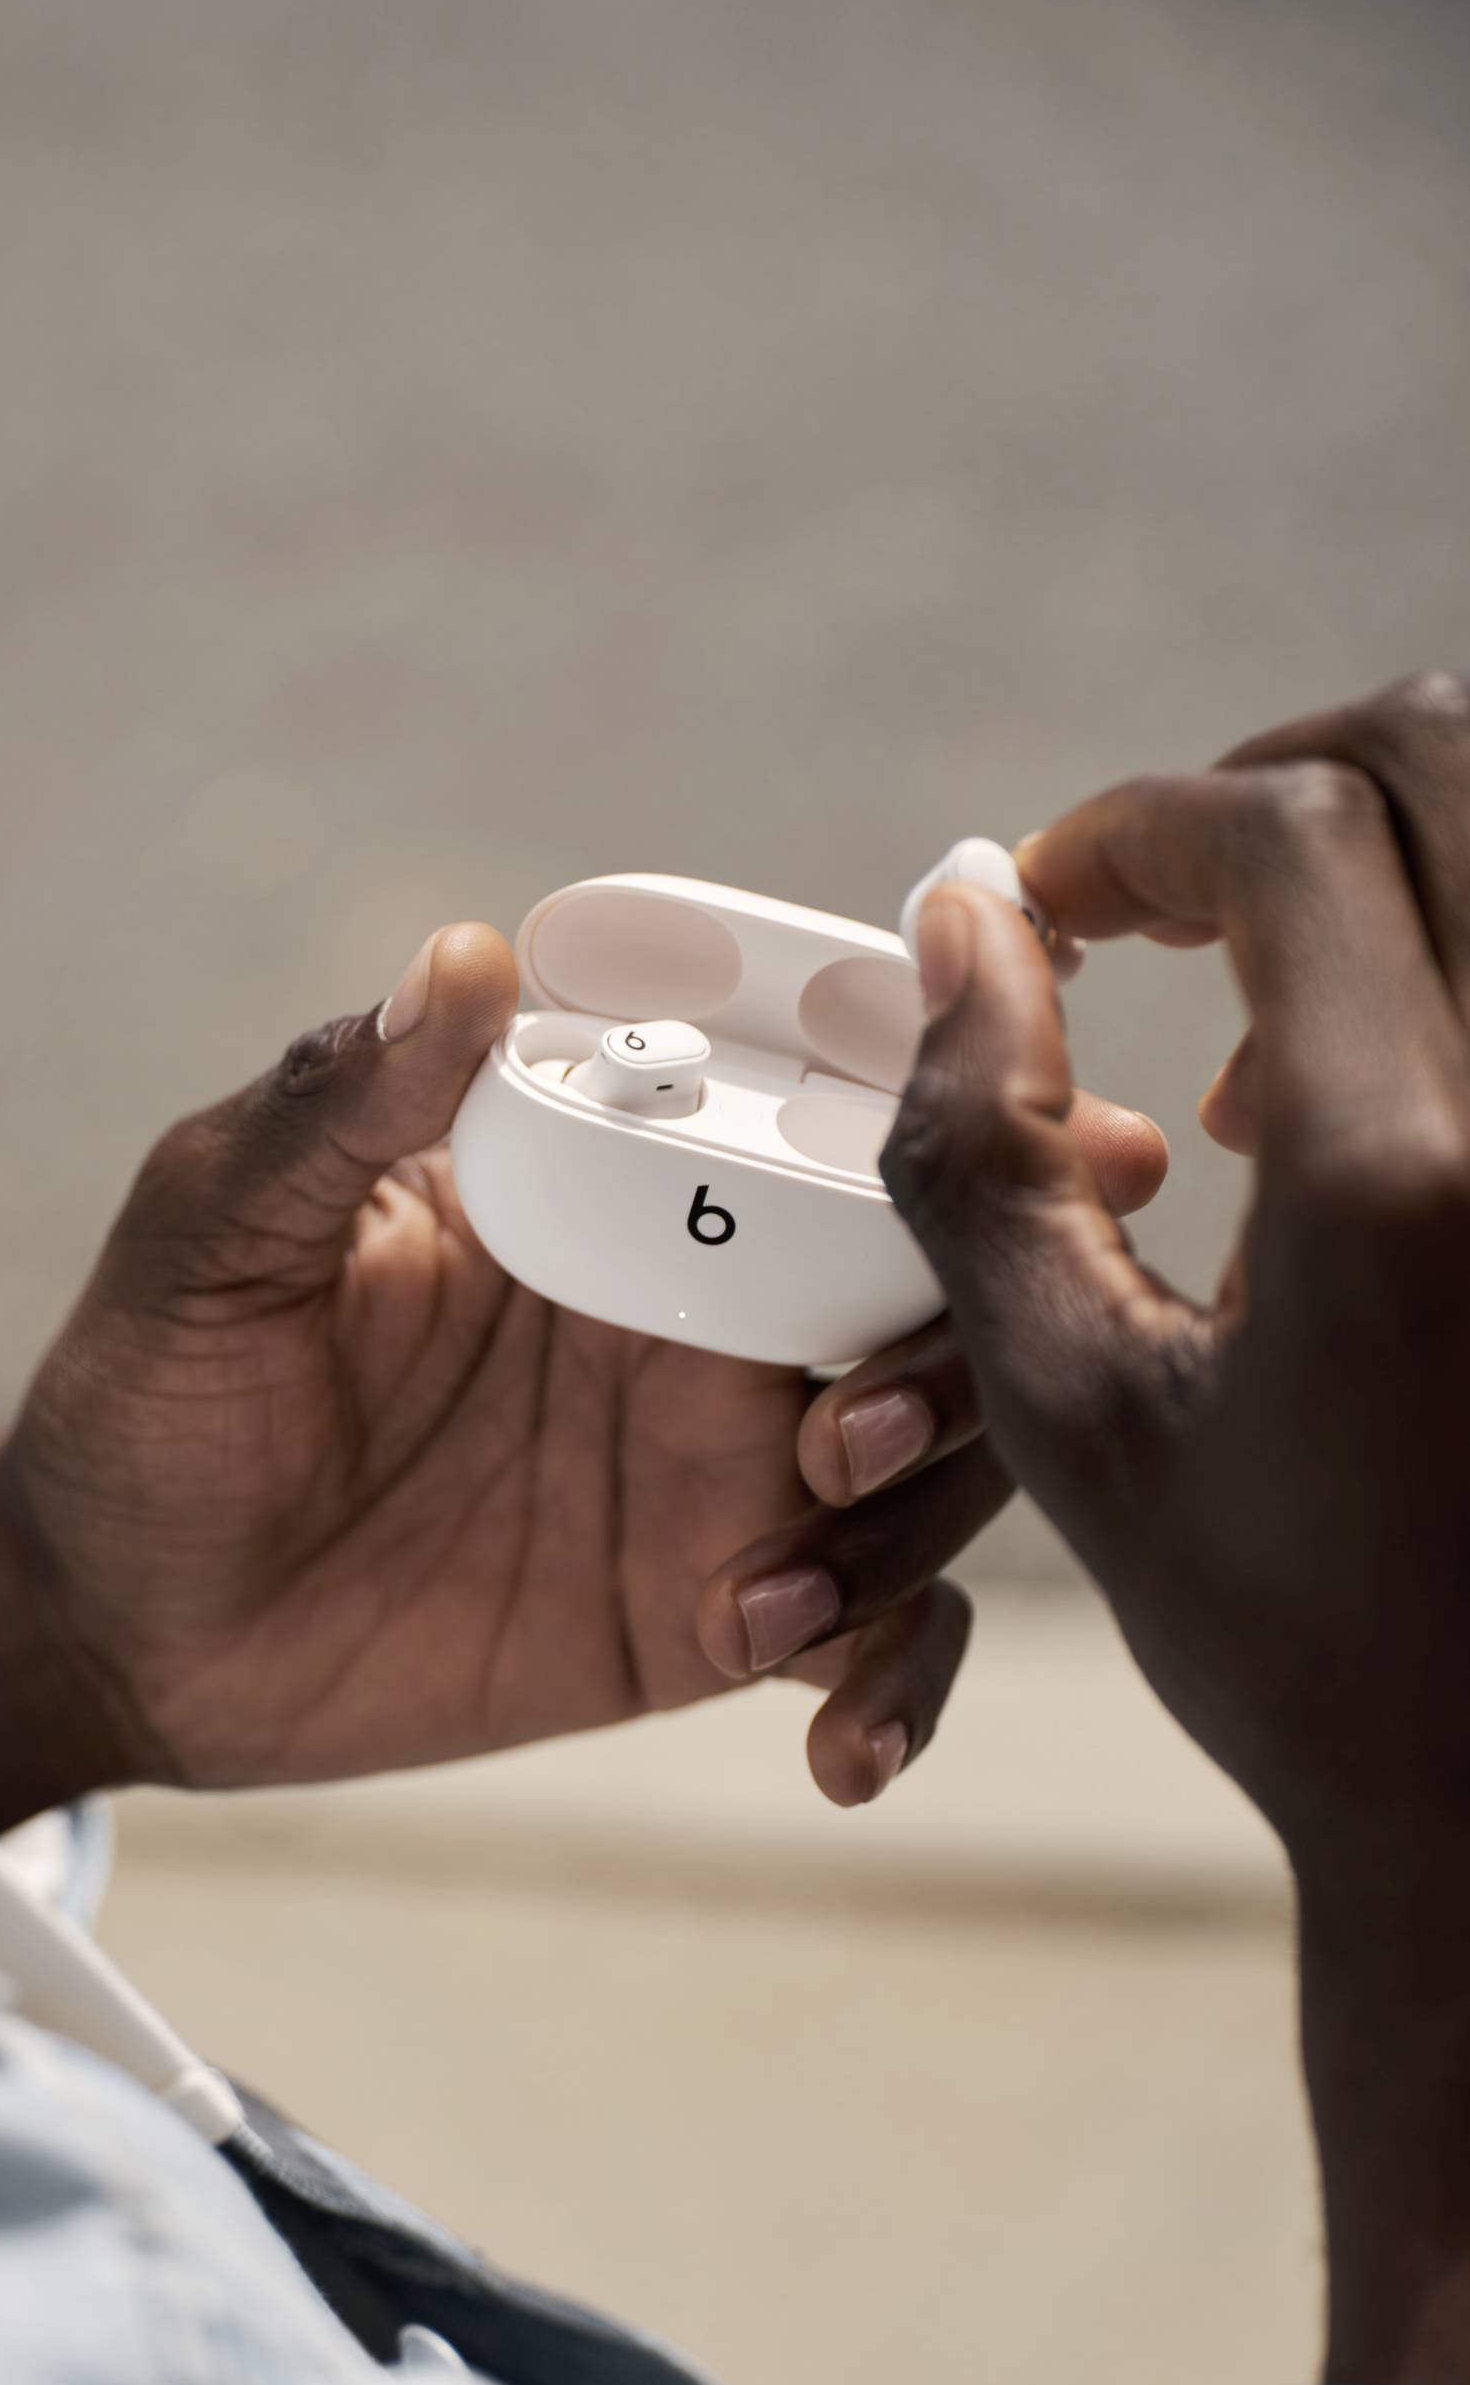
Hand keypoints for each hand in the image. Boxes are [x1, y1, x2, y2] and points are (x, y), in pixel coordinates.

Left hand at [0, 925, 1161, 1837]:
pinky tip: (837, 1749)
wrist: (117, 1623)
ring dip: (918, 1510)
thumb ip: (336, 1107)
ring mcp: (717, 1464)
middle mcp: (695, 1305)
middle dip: (954, 1335)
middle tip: (849, 1421)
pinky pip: (867, 1637)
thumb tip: (463, 958)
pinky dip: (898, 1684)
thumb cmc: (150, 1391)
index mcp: (602, 1179)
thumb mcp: (215, 1232)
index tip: (1025, 1119)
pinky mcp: (710, 1613)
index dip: (924, 1103)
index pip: (799, 1110)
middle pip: (918, 1282)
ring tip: (779, 1584)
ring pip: (931, 1457)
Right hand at [867, 672, 1469, 2384]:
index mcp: (1404, 1171)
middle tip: (1150, 903)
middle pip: (1447, 752)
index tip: (1046, 909)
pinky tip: (1377, 1102)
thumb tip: (963, 920)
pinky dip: (1450, 952)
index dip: (1135, 829)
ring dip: (1378, 861)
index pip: (1287, 834)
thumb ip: (974, 1149)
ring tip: (1253, 1023)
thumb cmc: (1281, 1633)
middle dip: (1270, 791)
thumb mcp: (1063, 1404)